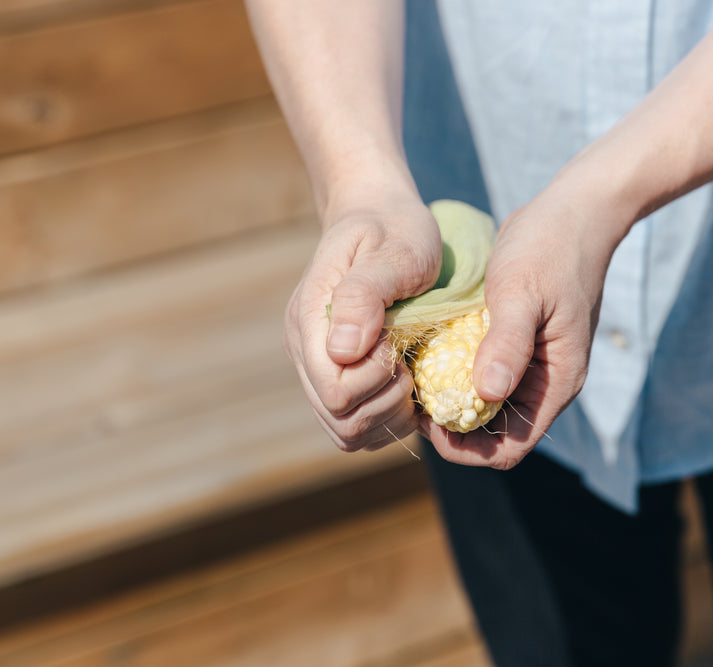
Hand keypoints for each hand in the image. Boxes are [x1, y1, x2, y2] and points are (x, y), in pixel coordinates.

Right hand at [284, 196, 441, 450]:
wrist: (379, 218)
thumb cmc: (393, 228)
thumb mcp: (392, 249)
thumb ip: (364, 294)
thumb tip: (343, 350)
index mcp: (309, 320)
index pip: (334, 390)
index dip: (375, 380)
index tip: (397, 343)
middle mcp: (304, 351)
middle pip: (339, 421)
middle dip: (385, 402)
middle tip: (407, 362)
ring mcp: (317, 368)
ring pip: (347, 433)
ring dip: (388, 416)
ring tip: (406, 374)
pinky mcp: (336, 379)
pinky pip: (357, 429)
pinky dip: (387, 420)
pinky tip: (404, 385)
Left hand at [419, 185, 624, 468]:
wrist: (574, 211)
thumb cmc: (550, 247)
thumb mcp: (522, 292)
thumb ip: (507, 343)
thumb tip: (486, 394)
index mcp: (556, 383)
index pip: (510, 448)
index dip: (466, 449)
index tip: (426, 422)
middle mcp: (545, 384)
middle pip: (493, 435)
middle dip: (451, 427)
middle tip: (409, 399)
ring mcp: (531, 365)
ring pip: (484, 406)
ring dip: (450, 401)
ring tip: (412, 379)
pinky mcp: (516, 344)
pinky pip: (483, 375)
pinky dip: (455, 374)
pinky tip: (427, 355)